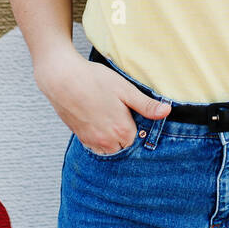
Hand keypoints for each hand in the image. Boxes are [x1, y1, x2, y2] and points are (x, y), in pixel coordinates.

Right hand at [35, 50, 170, 153]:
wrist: (62, 78)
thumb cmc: (94, 80)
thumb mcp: (125, 89)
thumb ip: (146, 105)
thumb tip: (167, 111)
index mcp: (122, 130)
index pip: (139, 139)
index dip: (138, 126)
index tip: (132, 114)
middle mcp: (107, 141)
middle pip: (124, 147)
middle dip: (125, 136)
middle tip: (120, 114)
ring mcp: (91, 140)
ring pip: (109, 149)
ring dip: (112, 140)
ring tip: (109, 118)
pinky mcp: (79, 137)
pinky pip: (94, 146)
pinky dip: (99, 139)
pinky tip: (97, 121)